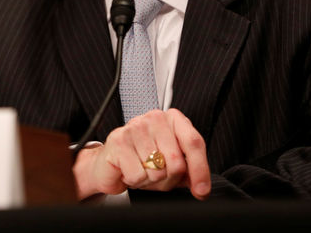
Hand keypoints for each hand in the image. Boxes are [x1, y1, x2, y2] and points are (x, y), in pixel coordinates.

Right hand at [72, 108, 210, 199]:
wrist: (108, 163)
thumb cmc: (141, 161)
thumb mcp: (169, 165)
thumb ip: (188, 171)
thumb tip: (201, 187)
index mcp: (173, 119)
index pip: (194, 142)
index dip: (200, 170)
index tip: (201, 191)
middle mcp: (155, 119)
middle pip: (177, 162)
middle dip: (169, 179)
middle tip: (157, 176)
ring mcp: (136, 127)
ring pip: (157, 171)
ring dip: (150, 181)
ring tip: (141, 171)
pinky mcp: (119, 140)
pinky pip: (138, 175)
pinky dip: (134, 181)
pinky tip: (129, 171)